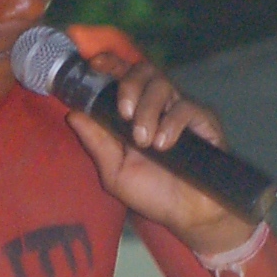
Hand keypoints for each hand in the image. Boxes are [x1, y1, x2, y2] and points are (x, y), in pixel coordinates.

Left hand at [66, 55, 252, 255]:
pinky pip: (185, 107)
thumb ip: (97, 142)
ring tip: (144, 141)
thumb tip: (74, 114)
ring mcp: (180, 110)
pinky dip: (171, 124)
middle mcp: (156, 106)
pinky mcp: (202, 120)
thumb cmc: (152, 192)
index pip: (122, 76)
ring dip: (148, 110)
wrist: (187, 213)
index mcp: (133, 113)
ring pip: (163, 85)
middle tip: (124, 112)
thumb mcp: (115, 171)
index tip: (95, 65)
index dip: (110, 63)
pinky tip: (164, 145)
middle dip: (129, 85)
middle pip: (144, 70)